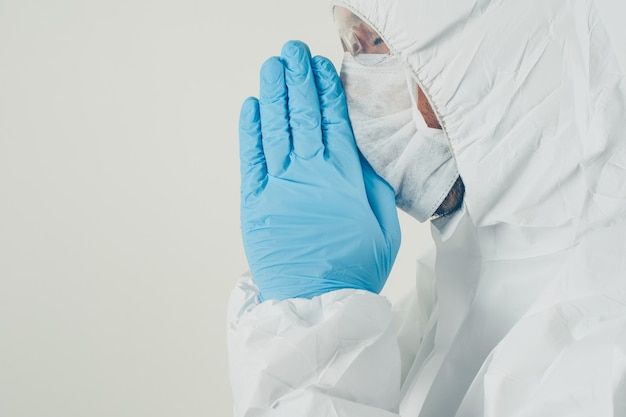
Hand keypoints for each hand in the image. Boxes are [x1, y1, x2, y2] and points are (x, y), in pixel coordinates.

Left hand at [239, 40, 400, 300]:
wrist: (319, 305)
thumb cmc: (354, 270)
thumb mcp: (384, 229)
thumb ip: (374, 188)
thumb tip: (363, 156)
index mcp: (343, 180)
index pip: (332, 122)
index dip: (324, 91)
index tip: (319, 67)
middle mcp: (310, 176)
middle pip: (302, 117)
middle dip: (297, 80)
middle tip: (292, 52)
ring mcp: (279, 189)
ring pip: (276, 131)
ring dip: (274, 94)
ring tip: (273, 66)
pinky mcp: (255, 205)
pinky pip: (251, 160)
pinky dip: (251, 131)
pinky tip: (253, 106)